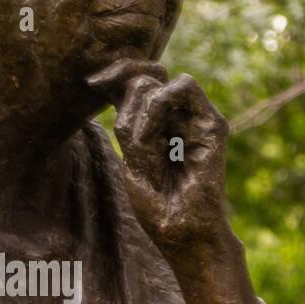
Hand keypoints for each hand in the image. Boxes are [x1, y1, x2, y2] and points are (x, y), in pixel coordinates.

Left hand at [86, 58, 230, 254]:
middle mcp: (175, 116)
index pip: (135, 78)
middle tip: (127, 137)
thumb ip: (126, 121)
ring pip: (158, 80)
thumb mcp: (130, 157)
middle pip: (143, 76)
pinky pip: (184, 86)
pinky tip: (155, 136)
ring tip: (143, 146)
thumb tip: (111, 82)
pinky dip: (161, 105)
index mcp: (153, 122)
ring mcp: (194, 118)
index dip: (115, 72)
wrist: (181, 231)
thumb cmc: (155, 203)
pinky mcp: (212, 123)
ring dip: (141, 111)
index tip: (92, 82)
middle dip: (125, 97)